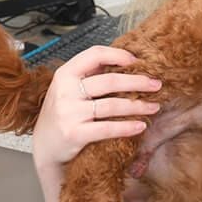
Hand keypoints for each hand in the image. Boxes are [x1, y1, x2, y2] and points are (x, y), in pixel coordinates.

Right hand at [31, 45, 161, 173]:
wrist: (45, 147)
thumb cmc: (62, 114)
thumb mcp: (68, 88)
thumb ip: (90, 75)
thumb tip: (125, 62)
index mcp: (65, 74)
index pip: (94, 54)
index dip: (118, 55)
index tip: (136, 61)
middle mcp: (66, 90)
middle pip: (109, 80)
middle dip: (138, 82)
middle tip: (156, 84)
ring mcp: (69, 112)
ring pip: (112, 105)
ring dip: (138, 106)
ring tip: (154, 107)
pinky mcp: (74, 133)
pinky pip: (107, 128)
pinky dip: (127, 127)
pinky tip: (140, 126)